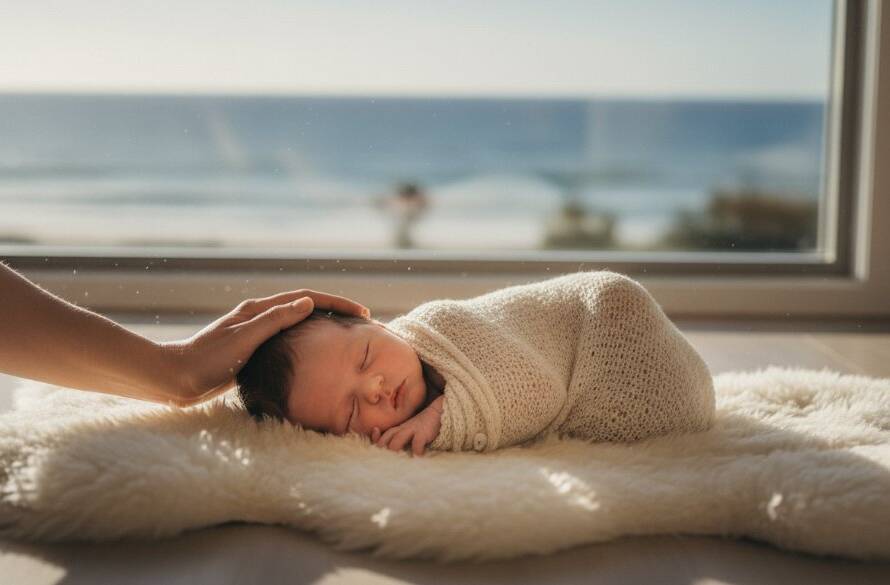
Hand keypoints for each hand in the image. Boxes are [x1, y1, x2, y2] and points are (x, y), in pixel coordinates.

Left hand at [161, 289, 368, 405]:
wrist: (176, 378)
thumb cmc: (208, 360)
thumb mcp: (245, 338)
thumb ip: (276, 320)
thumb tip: (308, 302)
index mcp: (259, 310)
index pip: (307, 298)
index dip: (336, 303)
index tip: (361, 313)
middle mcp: (259, 316)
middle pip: (306, 306)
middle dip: (335, 310)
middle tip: (362, 321)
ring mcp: (256, 332)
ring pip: (299, 322)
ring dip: (324, 324)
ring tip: (347, 334)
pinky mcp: (252, 349)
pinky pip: (290, 338)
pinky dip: (309, 340)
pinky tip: (316, 353)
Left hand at [372, 397, 443, 455]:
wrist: (437, 413)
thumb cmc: (421, 427)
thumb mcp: (409, 432)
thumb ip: (401, 440)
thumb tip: (394, 455)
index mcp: (398, 430)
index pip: (383, 435)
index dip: (377, 441)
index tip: (378, 448)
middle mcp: (402, 429)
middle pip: (387, 438)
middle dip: (384, 449)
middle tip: (386, 460)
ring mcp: (412, 430)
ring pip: (397, 440)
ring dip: (396, 450)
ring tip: (397, 462)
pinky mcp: (423, 433)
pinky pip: (417, 443)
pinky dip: (416, 452)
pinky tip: (418, 457)